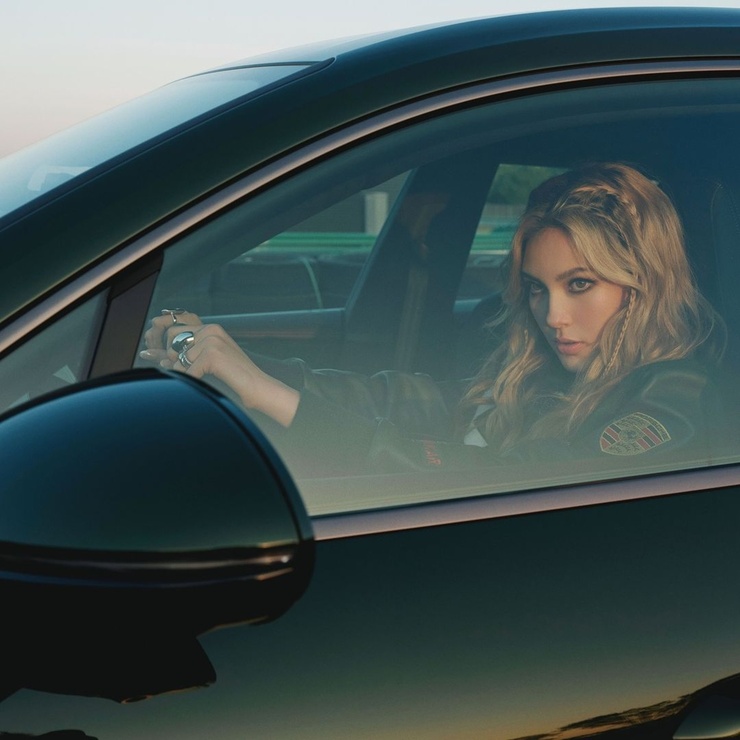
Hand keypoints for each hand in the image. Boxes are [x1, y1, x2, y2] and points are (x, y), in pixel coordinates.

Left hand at [140, 312, 298, 426]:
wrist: (260, 388)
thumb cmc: (235, 379)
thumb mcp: (206, 362)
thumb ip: (184, 355)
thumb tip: (152, 356)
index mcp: (211, 328)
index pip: (174, 331)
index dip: (166, 347)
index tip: (158, 357)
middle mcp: (211, 329)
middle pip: (172, 341)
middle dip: (172, 358)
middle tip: (185, 371)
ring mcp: (212, 341)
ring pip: (178, 359)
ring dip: (185, 373)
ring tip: (203, 379)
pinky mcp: (212, 355)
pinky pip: (187, 371)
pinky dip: (192, 381)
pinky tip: (206, 383)